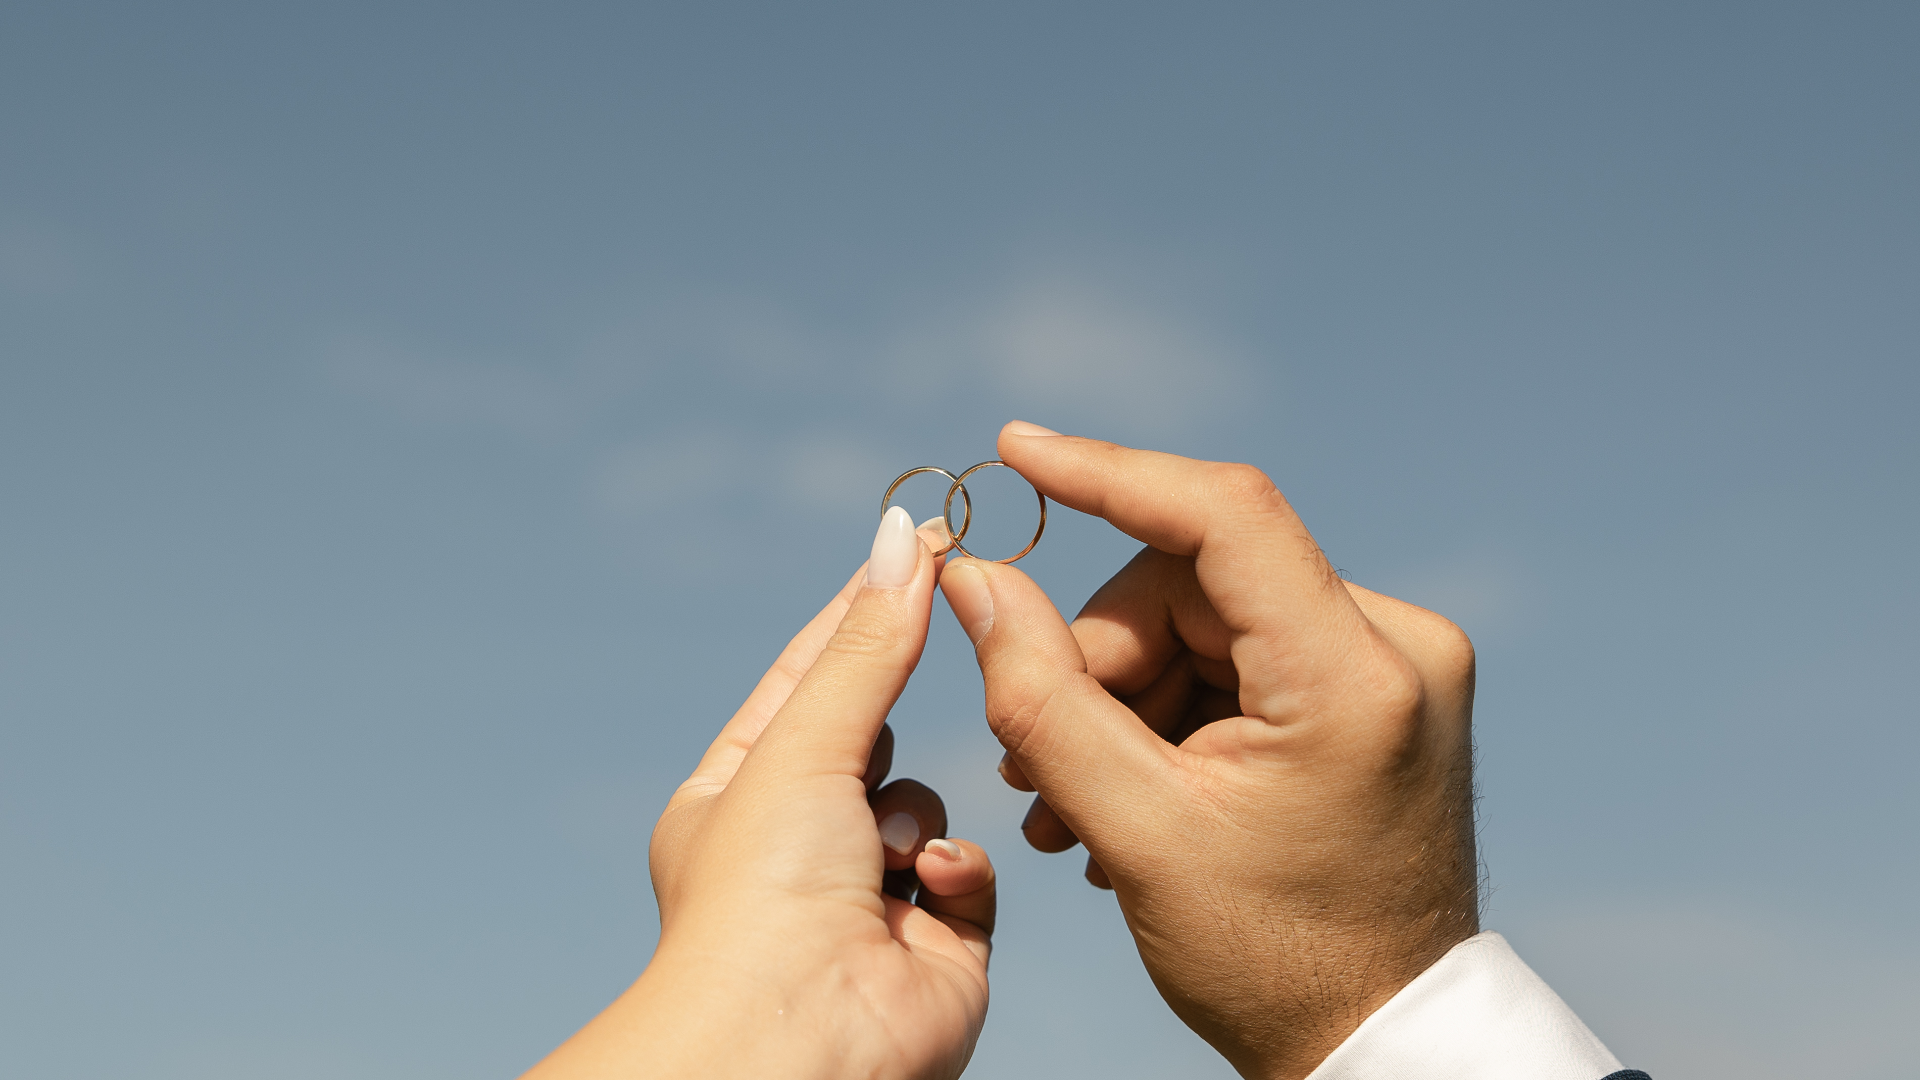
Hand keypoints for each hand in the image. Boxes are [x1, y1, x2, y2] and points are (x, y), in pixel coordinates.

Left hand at [524, 509, 995, 1079]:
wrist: (803, 1043)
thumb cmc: (764, 894)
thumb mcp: (808, 742)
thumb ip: (870, 644)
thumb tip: (902, 537)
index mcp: (738, 793)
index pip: (805, 676)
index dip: (861, 610)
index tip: (920, 543)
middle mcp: (798, 844)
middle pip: (874, 734)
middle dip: (900, 706)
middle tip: (958, 621)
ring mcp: (866, 896)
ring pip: (926, 804)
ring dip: (915, 816)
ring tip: (889, 853)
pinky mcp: (934, 944)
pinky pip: (968, 872)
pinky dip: (955, 872)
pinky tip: (928, 892)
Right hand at [939, 424, 1478, 1079]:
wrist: (1377, 1038)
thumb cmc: (1271, 959)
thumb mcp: (1134, 829)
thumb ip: (1041, 696)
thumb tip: (973, 578)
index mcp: (1355, 676)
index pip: (1222, 513)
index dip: (1108, 473)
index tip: (1016, 450)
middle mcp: (1399, 646)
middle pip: (1194, 581)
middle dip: (1101, 660)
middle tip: (1034, 759)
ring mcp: (1395, 668)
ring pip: (1206, 619)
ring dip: (1124, 697)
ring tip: (1072, 806)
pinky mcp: (1376, 692)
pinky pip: (1242, 657)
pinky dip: (1172, 711)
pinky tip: (1132, 793)